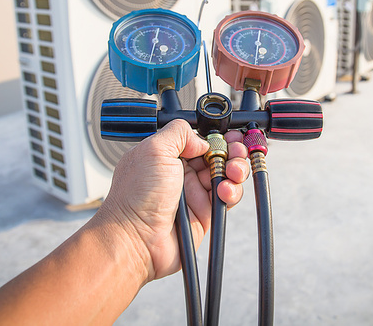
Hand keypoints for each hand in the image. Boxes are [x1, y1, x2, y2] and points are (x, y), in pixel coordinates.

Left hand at [93, 119, 248, 281]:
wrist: (136, 239)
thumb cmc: (136, 198)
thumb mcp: (153, 150)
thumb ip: (179, 133)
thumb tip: (201, 139)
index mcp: (166, 154)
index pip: (199, 139)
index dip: (216, 137)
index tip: (229, 136)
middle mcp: (180, 172)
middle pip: (217, 155)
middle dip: (231, 151)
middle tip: (236, 151)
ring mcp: (193, 193)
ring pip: (226, 175)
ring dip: (236, 170)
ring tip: (233, 172)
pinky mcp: (204, 213)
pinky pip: (227, 198)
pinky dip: (232, 192)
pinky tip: (225, 191)